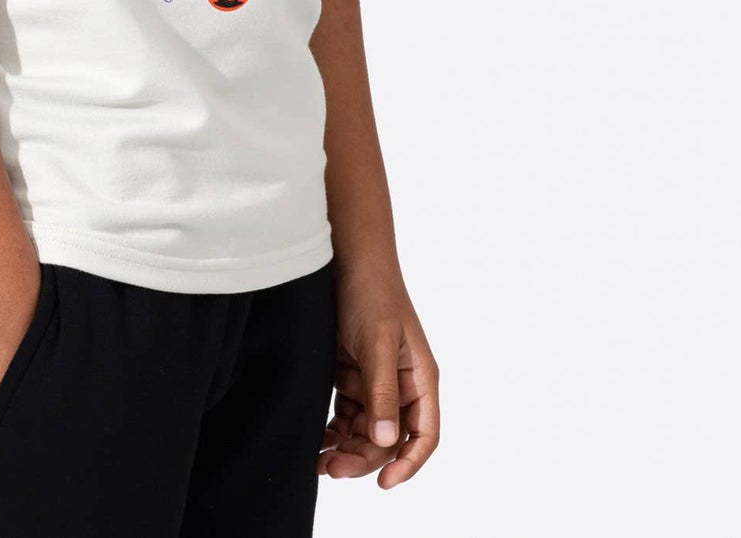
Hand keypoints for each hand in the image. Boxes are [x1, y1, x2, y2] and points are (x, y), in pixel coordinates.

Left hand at [318, 253, 439, 488]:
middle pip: (388, 438)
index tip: (384, 484)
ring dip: (345, 448)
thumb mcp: (378, 342)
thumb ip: (381, 391)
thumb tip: (387, 440)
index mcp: (419, 379)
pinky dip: (333, 429)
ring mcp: (375, 381)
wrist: (345, 256)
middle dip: (364, 457)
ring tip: (319, 461)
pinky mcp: (351, 374)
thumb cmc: (373, 292)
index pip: (424, 435)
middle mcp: (400, 385)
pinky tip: (316, 439)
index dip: (408, 464)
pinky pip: (346, 414)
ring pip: (365, 430)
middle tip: (332, 468)